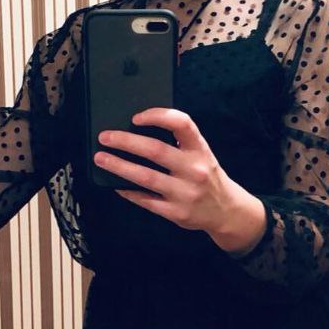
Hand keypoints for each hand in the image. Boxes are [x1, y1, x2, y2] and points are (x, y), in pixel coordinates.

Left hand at [93, 108, 266, 252]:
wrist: (226, 211)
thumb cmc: (207, 176)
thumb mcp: (202, 154)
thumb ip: (180, 142)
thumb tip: (139, 130)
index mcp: (201, 150)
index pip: (182, 124)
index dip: (158, 116)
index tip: (136, 117)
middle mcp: (195, 170)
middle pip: (155, 150)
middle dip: (126, 142)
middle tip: (105, 137)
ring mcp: (185, 193)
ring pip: (145, 177)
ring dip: (119, 166)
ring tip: (101, 159)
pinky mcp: (176, 213)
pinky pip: (145, 200)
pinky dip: (127, 191)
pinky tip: (115, 183)